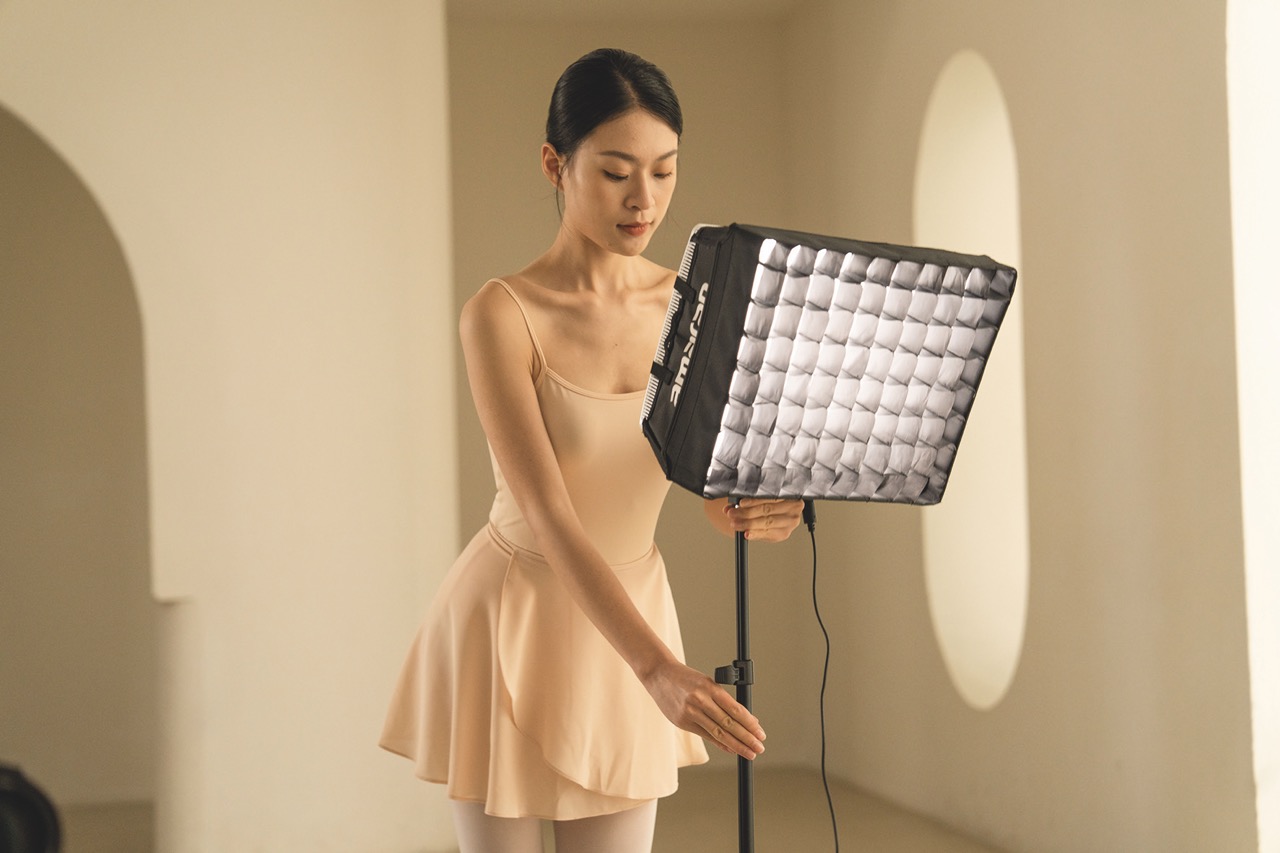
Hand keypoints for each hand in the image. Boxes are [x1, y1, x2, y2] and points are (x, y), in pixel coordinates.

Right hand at [641, 660, 765, 759]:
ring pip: (718, 732)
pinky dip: (720, 744)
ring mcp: (690, 712)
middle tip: (759, 747)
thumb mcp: (706, 682)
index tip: (760, 733)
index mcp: (710, 688)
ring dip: (736, 744)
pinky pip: (705, 735)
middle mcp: (701, 700)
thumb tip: (744, 718)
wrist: (659, 675)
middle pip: (728, 723)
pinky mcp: (682, 722)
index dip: (749, 723)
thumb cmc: (685, 678)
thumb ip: (722, 699)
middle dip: (746, 738)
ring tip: (749, 752)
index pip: (735, 709)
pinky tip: (731, 749)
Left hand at [723, 498, 803, 541]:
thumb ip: (747, 500)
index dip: (754, 501)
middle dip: (747, 512)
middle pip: (767, 510)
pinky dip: (755, 534)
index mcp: (790, 493)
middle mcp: (794, 508)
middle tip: (733, 513)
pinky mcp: (784, 534)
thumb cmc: (767, 502)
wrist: (774, 513)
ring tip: (735, 523)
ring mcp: (790, 522)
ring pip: (766, 522)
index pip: (770, 497)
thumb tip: (729, 507)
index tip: (741, 503)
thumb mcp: (759, 497)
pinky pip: (767, 534)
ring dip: (748, 523)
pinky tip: (747, 533)